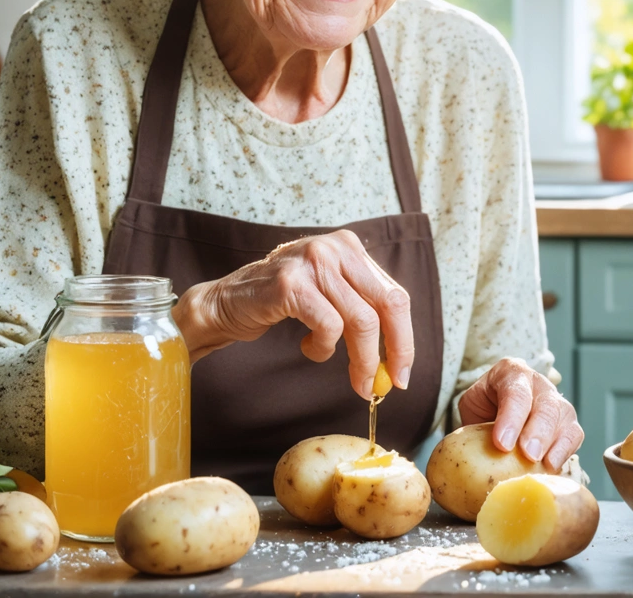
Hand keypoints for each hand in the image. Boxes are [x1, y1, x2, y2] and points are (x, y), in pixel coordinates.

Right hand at [172, 229, 413, 398]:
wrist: (227, 302)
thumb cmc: (281, 302)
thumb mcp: (329, 294)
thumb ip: (361, 312)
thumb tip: (397, 362)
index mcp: (350, 247)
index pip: (394, 294)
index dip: (405, 337)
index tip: (402, 371)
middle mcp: (335, 247)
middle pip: (388, 304)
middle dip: (393, 352)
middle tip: (384, 386)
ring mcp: (313, 262)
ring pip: (361, 321)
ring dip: (360, 360)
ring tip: (350, 376)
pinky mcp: (292, 284)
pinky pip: (329, 326)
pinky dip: (325, 348)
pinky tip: (310, 348)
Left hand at [458, 357, 582, 470]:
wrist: (496, 409)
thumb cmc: (483, 408)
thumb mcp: (472, 408)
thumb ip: (472, 425)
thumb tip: (464, 459)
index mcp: (510, 372)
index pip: (515, 391)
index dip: (511, 417)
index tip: (502, 443)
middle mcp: (537, 383)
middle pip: (544, 404)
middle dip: (537, 431)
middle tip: (528, 454)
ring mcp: (556, 401)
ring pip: (563, 417)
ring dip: (555, 443)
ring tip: (542, 464)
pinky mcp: (568, 422)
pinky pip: (574, 435)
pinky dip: (565, 451)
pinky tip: (552, 467)